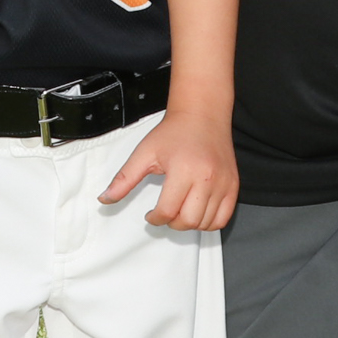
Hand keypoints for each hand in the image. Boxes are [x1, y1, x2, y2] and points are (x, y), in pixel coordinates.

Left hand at [100, 106, 239, 230]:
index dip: (154, 218)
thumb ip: (124, 179)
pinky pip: (223, 218)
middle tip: (165, 213)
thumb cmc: (174, 132)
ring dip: (189, 224)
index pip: (167, 211)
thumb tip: (105, 199)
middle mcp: (207, 178)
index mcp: (183, 170)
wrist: (203, 114)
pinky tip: (197, 212)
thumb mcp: (144, 153)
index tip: (150, 214)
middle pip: (187, 221)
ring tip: (180, 211)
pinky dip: (209, 222)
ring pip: (206, 223)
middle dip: (171, 223)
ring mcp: (223, 183)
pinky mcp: (233, 185)